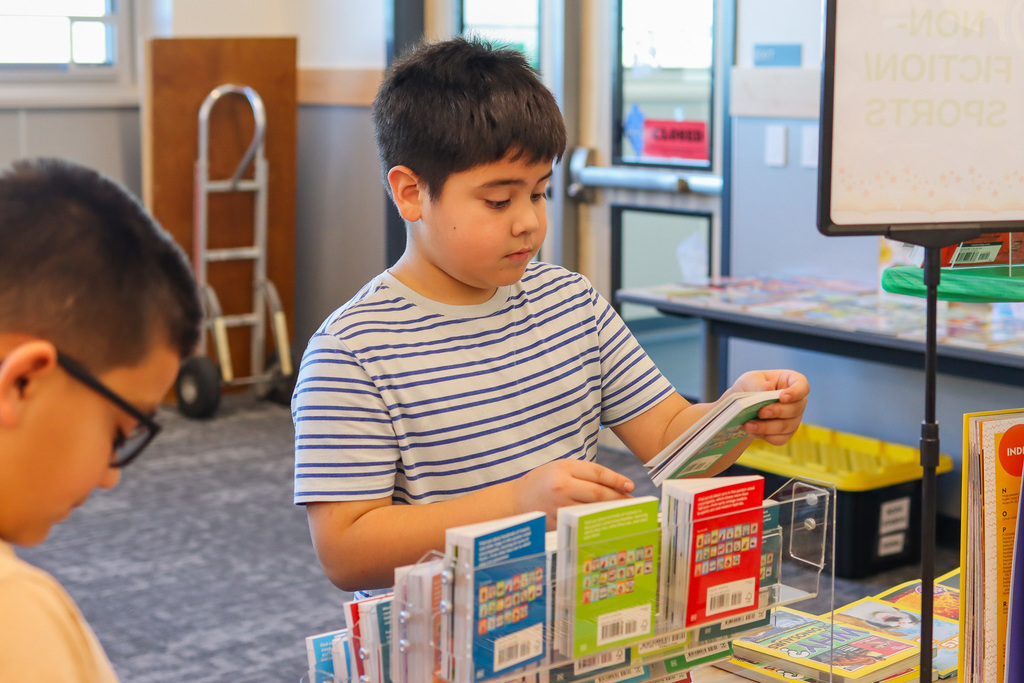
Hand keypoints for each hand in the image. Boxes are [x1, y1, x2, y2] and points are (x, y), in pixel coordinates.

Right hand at [510, 459, 634, 528]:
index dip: (616, 480)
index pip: (597, 473)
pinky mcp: (557, 522)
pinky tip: (606, 521)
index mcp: (563, 469)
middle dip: (618, 497)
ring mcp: (559, 507)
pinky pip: (582, 521)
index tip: (630, 486)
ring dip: (611, 510)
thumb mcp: (561, 467)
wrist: (517, 500)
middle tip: (633, 501)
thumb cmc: (543, 481)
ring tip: (624, 511)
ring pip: (592, 509)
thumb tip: (615, 485)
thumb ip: (584, 473)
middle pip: (598, 493)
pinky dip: (596, 521)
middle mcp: (561, 488)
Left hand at [731, 369, 808, 445]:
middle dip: (777, 412)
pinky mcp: (786, 433)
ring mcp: (793, 418)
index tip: (783, 397)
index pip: (803, 386)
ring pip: (788, 426)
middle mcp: (797, 401)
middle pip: (796, 409)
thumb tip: (767, 387)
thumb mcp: (749, 380)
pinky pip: (780, 438)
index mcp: (791, 382)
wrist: (741, 405)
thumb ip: (758, 385)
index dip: (796, 393)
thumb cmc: (749, 387)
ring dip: (767, 427)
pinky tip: (752, 430)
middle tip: (761, 412)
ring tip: (749, 425)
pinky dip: (766, 436)